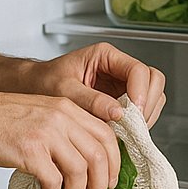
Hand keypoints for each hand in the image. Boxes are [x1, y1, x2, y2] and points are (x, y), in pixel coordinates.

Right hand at [0, 90, 120, 188]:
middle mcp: (61, 118)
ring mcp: (46, 134)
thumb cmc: (2, 119)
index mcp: (67, 108)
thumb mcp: (42, 113)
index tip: (110, 181)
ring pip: (80, 171)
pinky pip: (54, 180)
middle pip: (99, 155)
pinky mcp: (30, 151)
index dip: (114, 163)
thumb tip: (86, 166)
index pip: (106, 135)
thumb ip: (66, 132)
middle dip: (102, 185)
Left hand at [22, 42, 165, 127]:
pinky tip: (123, 132)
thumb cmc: (44, 82)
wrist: (34, 88)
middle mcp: (117, 68)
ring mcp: (121, 85)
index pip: (138, 70)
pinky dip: (138, 123)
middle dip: (148, 103)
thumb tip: (117, 112)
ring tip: (128, 130)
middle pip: (153, 80)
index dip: (141, 91)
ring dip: (146, 115)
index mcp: (105, 56)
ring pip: (152, 96)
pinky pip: (141, 110)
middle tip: (135, 124)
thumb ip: (90, 100)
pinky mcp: (120, 101)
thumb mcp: (64, 89)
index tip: (134, 112)